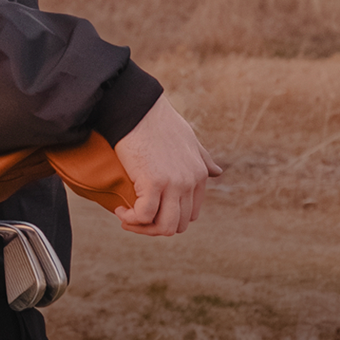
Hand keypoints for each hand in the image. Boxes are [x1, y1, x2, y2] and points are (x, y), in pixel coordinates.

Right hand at [113, 97, 221, 235]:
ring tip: (127, 217)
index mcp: (199, 174)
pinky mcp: (153, 183)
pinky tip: (121, 210)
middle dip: (154, 228)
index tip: (150, 211)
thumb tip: (218, 172)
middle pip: (177, 225)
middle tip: (135, 218)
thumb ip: (204, 159)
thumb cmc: (158, 122)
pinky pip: (144, 216)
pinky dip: (130, 219)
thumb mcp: (189, 140)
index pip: (191, 215)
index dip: (168, 219)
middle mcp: (190, 181)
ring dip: (143, 229)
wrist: (138, 110)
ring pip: (164, 227)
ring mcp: (174, 183)